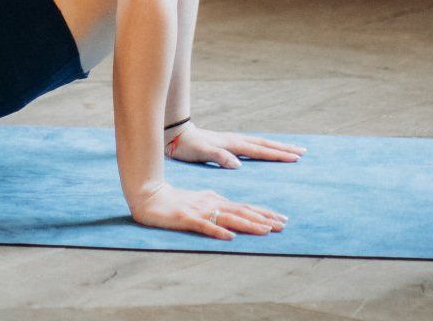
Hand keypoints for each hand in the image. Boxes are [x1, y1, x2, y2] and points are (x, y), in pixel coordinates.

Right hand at [129, 180, 287, 238]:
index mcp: (215, 200)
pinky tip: (229, 237)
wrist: (149, 196)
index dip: (263, 213)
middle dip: (263, 219)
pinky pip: (205, 226)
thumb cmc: (175, 201)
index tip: (281, 220)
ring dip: (248, 224)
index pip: (244, 207)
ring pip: (228, 218)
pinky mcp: (187, 218)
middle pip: (241, 211)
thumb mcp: (200, 202)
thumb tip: (234, 218)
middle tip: (283, 225)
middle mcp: (211, 204)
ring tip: (266, 230)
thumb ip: (217, 207)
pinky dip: (218, 231)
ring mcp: (199, 211)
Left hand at [165, 123, 307, 167]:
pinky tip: (267, 151)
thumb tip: (239, 164)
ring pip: (260, 143)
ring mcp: (233, 141)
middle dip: (284, 149)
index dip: (277, 155)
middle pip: (265, 144)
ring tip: (292, 150)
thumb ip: (220, 157)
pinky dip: (264, 147)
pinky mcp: (229, 143)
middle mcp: (236, 141)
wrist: (178, 135)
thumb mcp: (203, 152)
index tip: (295, 157)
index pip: (260, 150)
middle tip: (303, 152)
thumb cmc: (189, 146)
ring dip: (276, 147)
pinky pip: (252, 145)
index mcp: (233, 144)